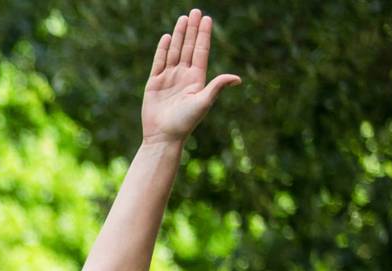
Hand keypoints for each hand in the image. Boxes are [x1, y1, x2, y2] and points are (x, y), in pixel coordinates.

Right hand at [140, 10, 238, 143]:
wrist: (163, 136)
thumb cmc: (185, 122)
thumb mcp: (203, 103)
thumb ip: (217, 87)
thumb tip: (237, 78)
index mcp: (197, 78)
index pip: (201, 51)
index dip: (203, 35)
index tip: (207, 19)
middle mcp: (184, 75)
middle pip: (188, 47)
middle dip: (192, 29)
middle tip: (195, 11)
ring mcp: (169, 78)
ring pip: (175, 51)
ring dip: (179, 35)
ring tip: (182, 19)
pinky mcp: (154, 83)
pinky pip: (159, 62)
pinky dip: (162, 49)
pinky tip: (167, 37)